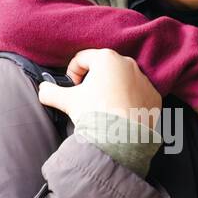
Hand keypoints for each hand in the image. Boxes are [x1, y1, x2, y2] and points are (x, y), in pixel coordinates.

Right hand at [37, 49, 162, 129]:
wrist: (120, 139)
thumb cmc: (94, 114)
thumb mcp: (66, 101)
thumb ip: (50, 91)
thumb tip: (43, 90)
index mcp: (106, 58)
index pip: (82, 59)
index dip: (72, 74)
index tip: (72, 89)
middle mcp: (128, 64)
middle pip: (103, 68)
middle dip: (94, 82)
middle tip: (87, 100)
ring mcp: (143, 80)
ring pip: (122, 81)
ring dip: (112, 91)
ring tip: (104, 110)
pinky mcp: (153, 97)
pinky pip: (138, 95)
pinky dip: (129, 102)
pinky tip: (120, 116)